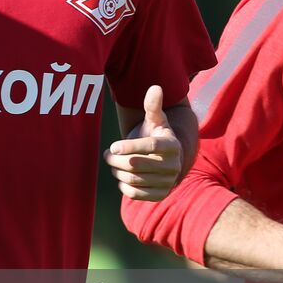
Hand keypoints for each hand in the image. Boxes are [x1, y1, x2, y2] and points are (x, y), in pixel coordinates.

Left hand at [105, 85, 182, 200]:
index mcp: (172, 145)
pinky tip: (120, 176)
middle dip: (117, 159)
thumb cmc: (154, 135)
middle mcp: (174, 166)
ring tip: (113, 163)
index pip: (150, 147)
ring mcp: (168, 182)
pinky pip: (136, 193)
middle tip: (108, 154)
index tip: (113, 146)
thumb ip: (153, 106)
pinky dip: (123, 185)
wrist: (163, 160)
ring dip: (117, 171)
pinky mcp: (160, 195)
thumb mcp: (154, 120)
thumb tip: (155, 87)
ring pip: (134, 179)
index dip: (129, 146)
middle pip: (138, 164)